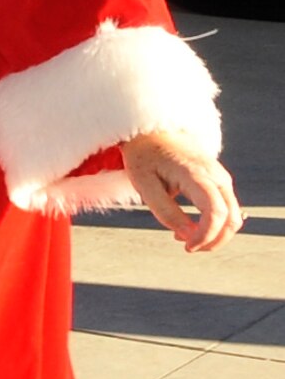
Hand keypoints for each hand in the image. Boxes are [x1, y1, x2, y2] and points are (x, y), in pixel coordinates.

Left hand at [120, 130, 242, 251]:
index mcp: (196, 173)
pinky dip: (215, 224)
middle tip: (188, 247)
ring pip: (234, 215)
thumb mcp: (144, 185)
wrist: (153, 131)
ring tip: (185, 237)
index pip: (215, 212)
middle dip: (214, 241)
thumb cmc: (145, 157)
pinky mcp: (220, 180)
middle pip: (232, 218)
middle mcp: (216, 175)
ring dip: (215, 234)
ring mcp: (221, 177)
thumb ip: (165, 211)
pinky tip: (192, 227)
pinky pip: (227, 208)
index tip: (187, 247)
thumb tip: (188, 235)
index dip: (206, 236)